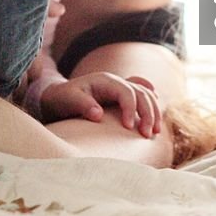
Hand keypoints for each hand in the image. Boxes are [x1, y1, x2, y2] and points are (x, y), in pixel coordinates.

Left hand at [40, 72, 160, 137]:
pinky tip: (156, 110)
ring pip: (145, 94)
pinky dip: (151, 100)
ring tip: (155, 132)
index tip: (129, 128)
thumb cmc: (62, 98)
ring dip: (153, 112)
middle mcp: (116, 81)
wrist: (58, 95)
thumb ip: (83, 105)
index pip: (126, 92)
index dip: (131, 109)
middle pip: (141, 93)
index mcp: (105, 80)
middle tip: (148, 135)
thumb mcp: (68, 100)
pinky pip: (142, 93)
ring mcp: (120, 87)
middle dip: (148, 113)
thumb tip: (98, 115)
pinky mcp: (120, 95)